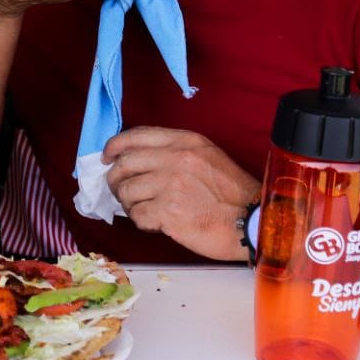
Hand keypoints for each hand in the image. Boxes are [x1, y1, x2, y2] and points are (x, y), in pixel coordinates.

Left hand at [103, 127, 260, 261]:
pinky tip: (155, 222)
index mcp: (185, 142)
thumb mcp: (207, 157)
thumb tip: (135, 159)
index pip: (136, 136)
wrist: (253, 222)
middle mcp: (176, 159)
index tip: (106, 157)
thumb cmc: (232, 193)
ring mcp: (171, 185)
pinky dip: (141, 221)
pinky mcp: (169, 212)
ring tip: (143, 209)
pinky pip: (137, 215)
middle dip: (115, 179)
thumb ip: (174, 152)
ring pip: (127, 191)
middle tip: (121, 191)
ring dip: (129, 203)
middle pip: (125, 163)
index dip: (114, 146)